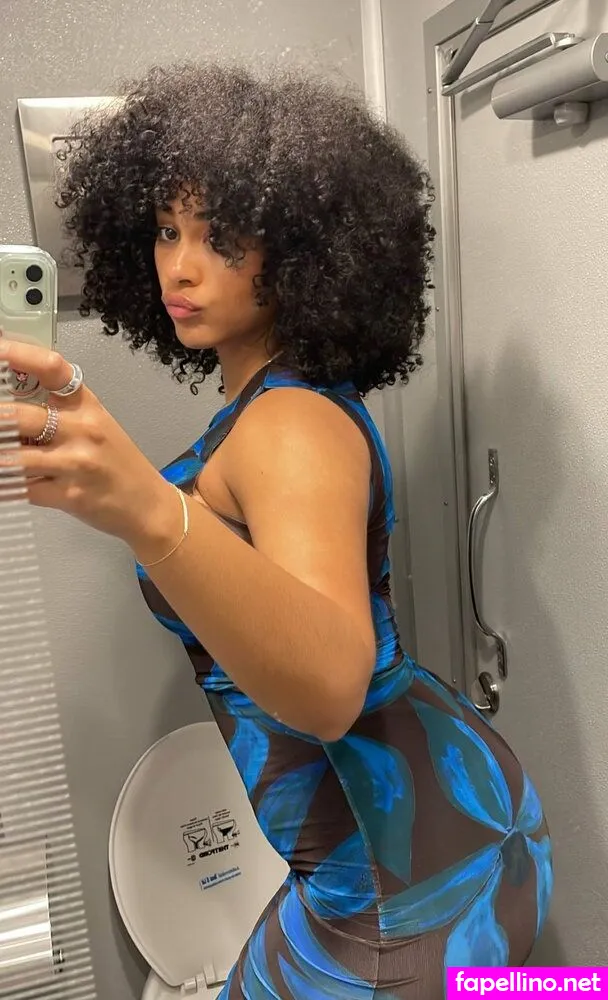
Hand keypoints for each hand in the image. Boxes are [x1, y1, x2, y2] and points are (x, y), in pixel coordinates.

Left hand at [0, 340, 178, 548]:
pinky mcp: (69, 495)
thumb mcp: (95, 424)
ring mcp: (75, 463)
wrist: (148, 504)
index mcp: (86, 405)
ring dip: (0, 456)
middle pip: (19, 416)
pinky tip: (5, 482)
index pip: (51, 368)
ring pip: (15, 456)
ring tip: (0, 453)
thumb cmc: (118, 463)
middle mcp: (82, 429)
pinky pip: (23, 488)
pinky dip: (7, 485)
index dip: (18, 355)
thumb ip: (57, 409)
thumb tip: (9, 400)